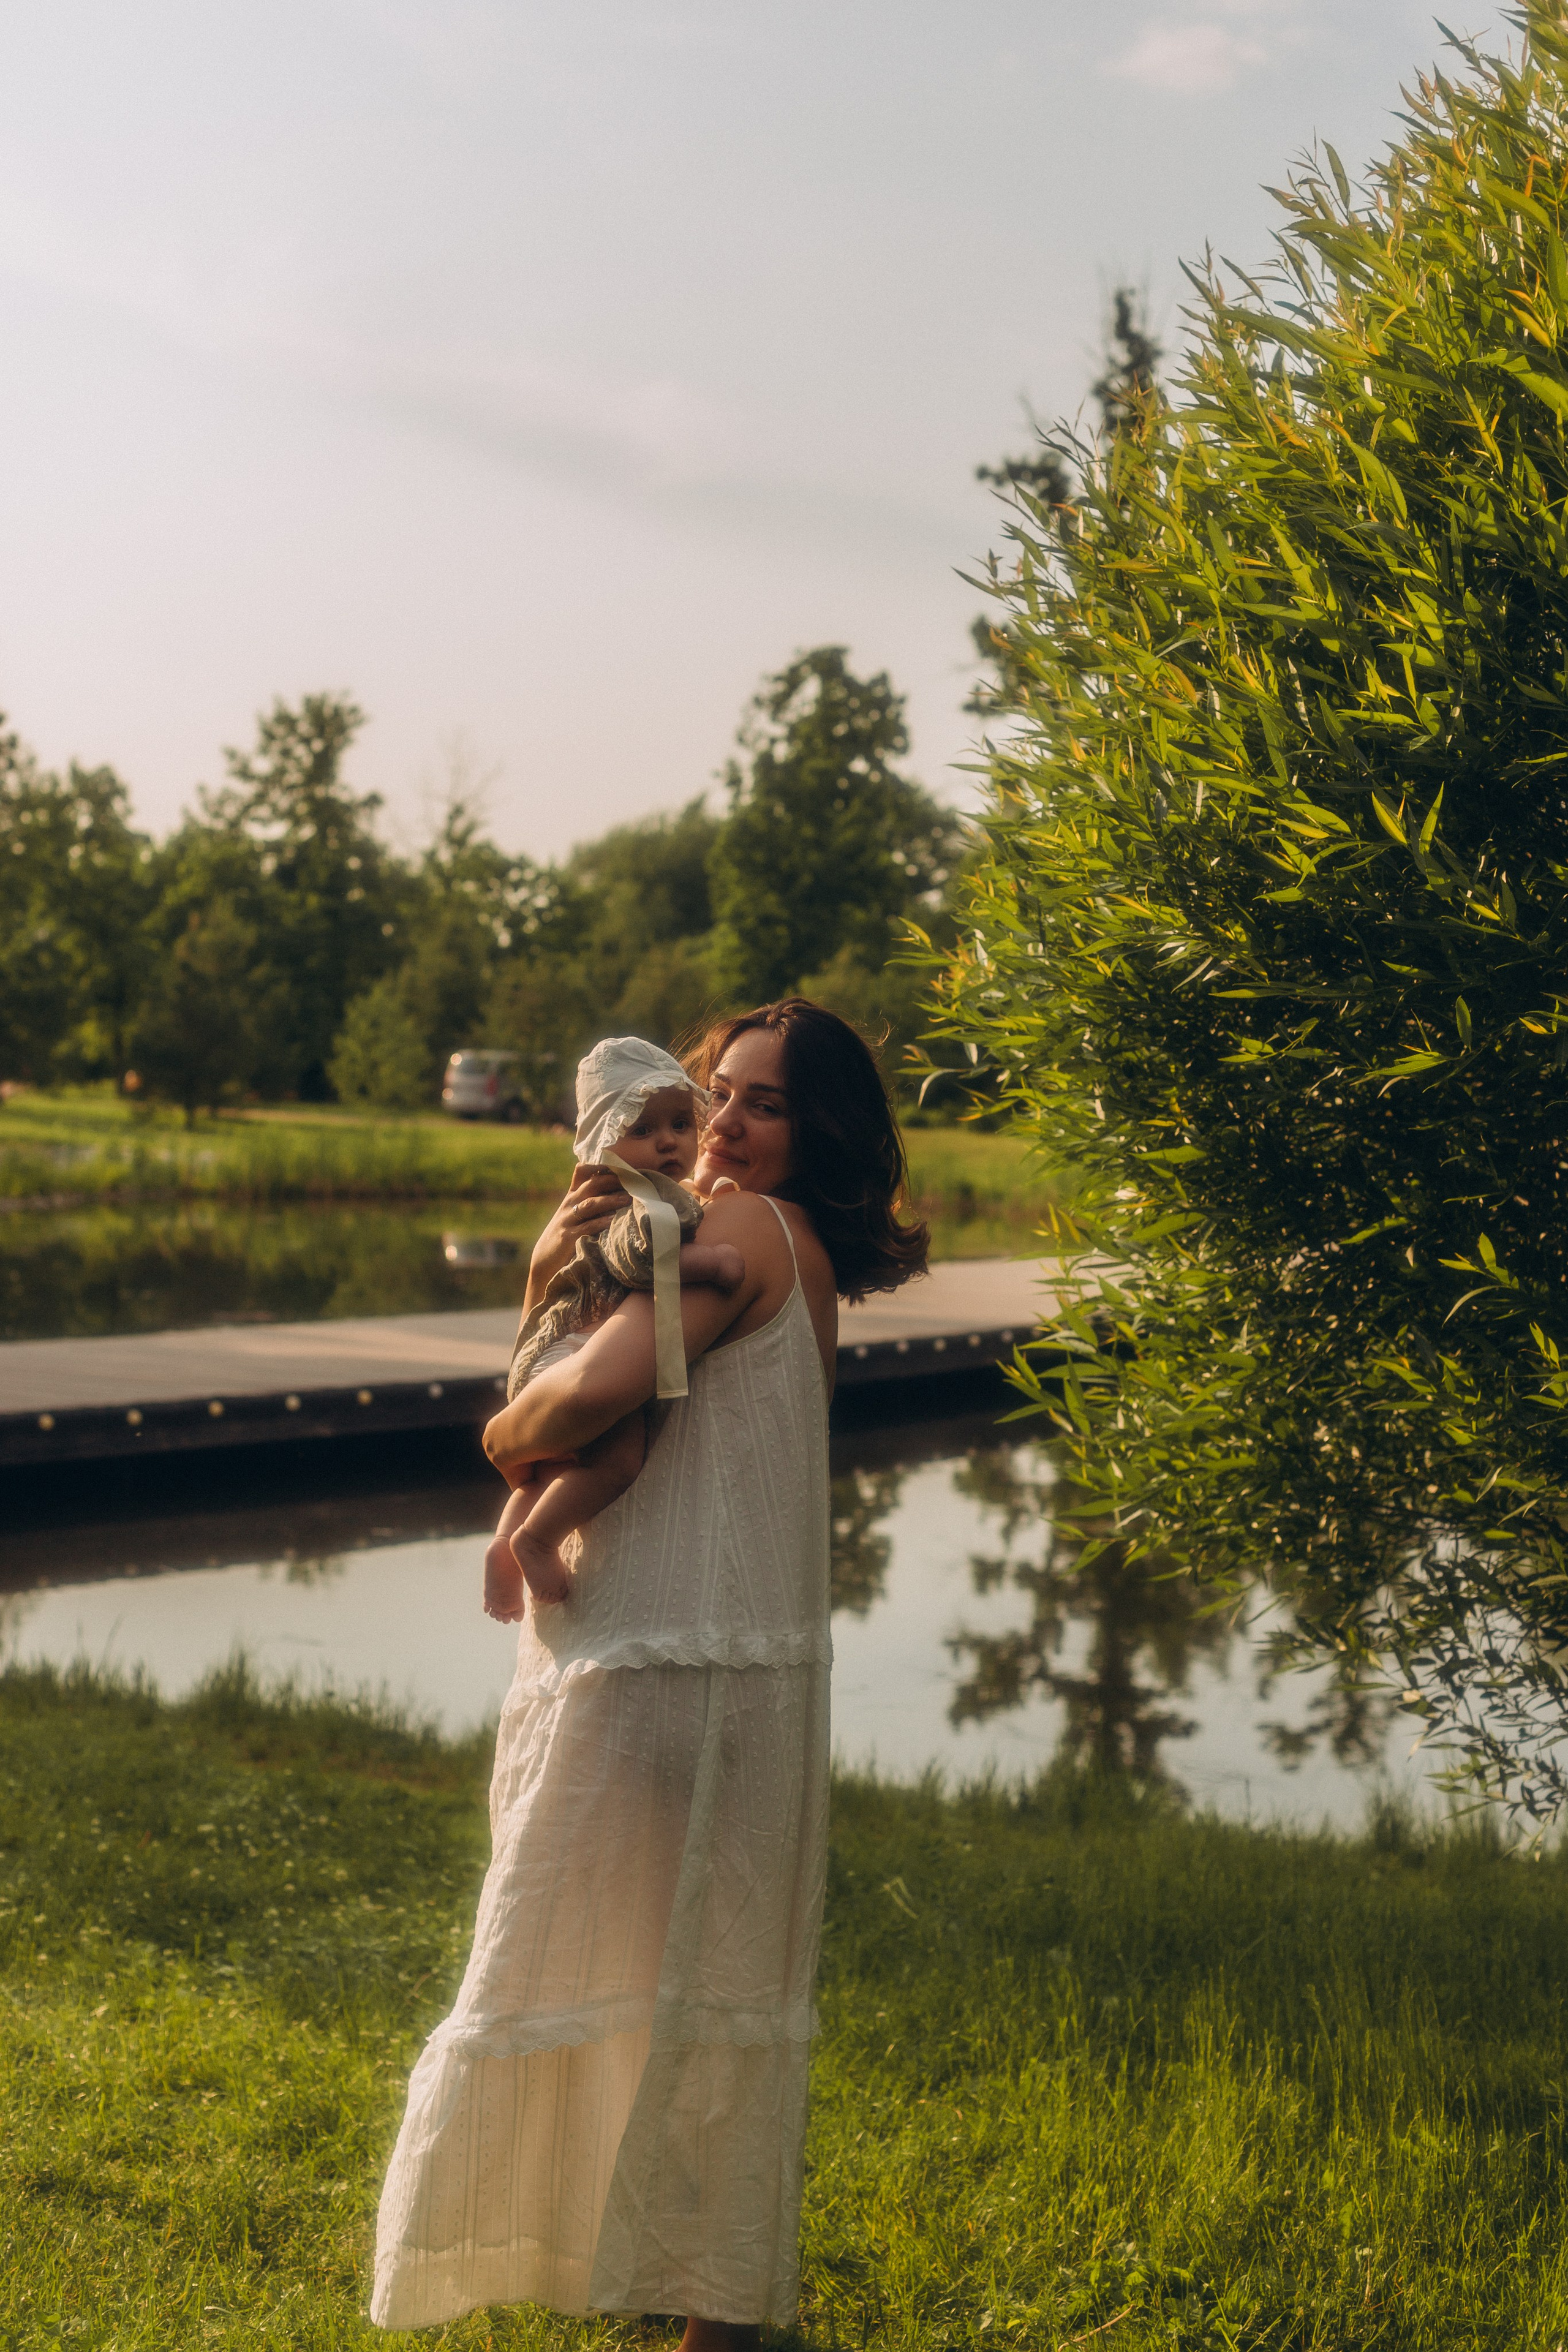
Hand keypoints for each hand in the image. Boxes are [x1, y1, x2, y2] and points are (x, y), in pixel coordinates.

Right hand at [525, 1164, 631, 1306]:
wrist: (545, 1261)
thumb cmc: (566, 1235)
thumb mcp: (574, 1214)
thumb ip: (590, 1201)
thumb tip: (619, 1190)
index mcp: (572, 1196)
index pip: (582, 1172)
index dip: (600, 1165)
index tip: (621, 1163)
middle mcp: (569, 1204)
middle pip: (590, 1184)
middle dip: (611, 1180)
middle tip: (632, 1178)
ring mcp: (567, 1220)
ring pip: (590, 1204)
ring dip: (610, 1200)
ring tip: (628, 1198)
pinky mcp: (568, 1237)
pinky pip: (586, 1227)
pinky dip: (601, 1223)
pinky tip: (614, 1220)